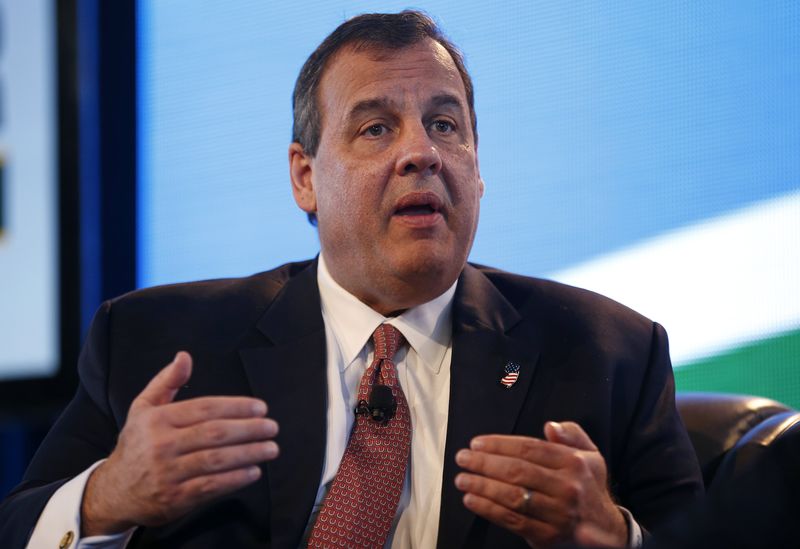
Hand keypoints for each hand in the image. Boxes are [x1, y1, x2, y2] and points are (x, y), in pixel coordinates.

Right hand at [81, 352, 278, 534]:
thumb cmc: (137, 445)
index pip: (204, 408)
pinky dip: (235, 479)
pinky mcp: (175, 499)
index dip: (236, 407)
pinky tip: (254, 471)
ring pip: (216, 460)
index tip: (260, 407)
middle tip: (272, 427)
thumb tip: (184, 356)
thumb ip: (166, 382)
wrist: (114, 492)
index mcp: (158, 420)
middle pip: (214, 433)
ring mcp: (168, 473)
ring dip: (249, 453)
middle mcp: (162, 445)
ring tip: (271, 448)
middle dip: (248, 429)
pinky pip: (211, 486)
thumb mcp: (143, 408)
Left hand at [454, 421, 626, 547]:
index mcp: (573, 463)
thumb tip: (550, 426)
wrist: (606, 529)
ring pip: (512, 496)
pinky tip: (472, 499)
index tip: (477, 443)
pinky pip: (512, 520)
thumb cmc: (589, 486)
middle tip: (463, 458)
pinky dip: (488, 509)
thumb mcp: (590, 454)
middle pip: (517, 471)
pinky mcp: (546, 535)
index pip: (529, 448)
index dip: (499, 444)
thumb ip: (571, 434)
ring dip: (482, 486)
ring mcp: (556, 514)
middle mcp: (566, 488)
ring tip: (462, 478)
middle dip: (485, 463)